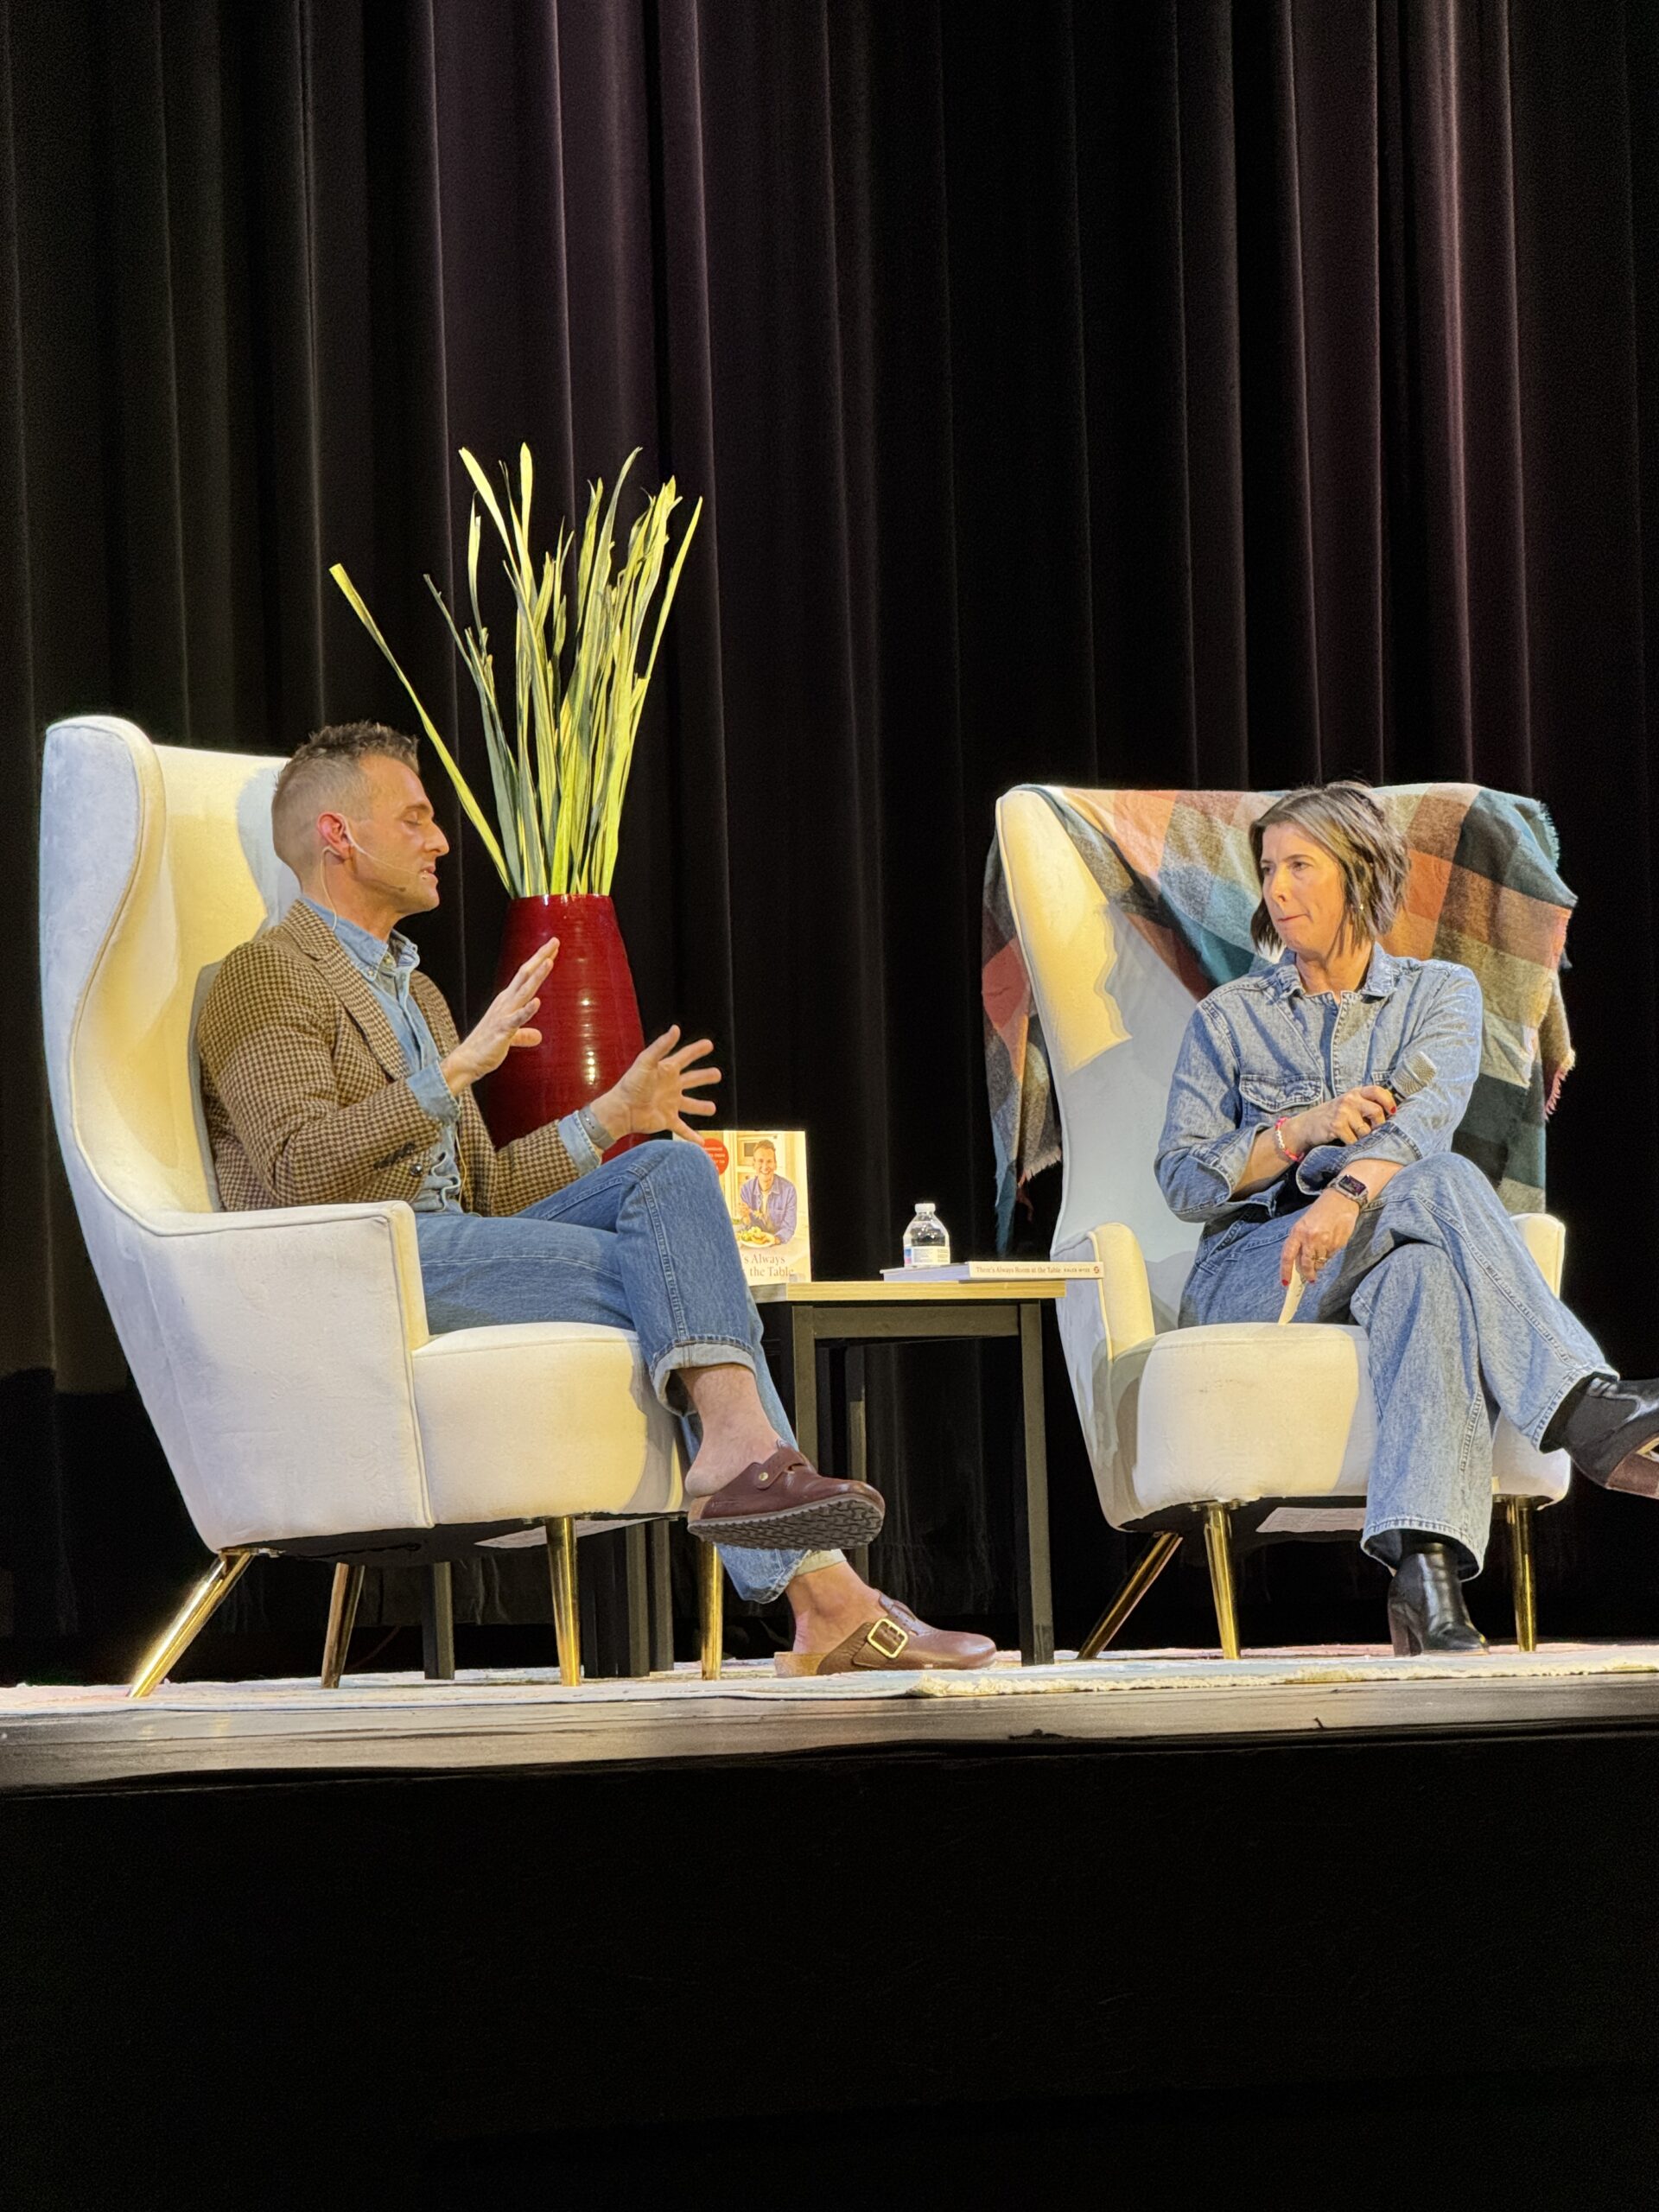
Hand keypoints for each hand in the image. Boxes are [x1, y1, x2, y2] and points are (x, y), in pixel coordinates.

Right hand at [441, 939, 558, 1090]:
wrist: (467, 1060)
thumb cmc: (487, 1046)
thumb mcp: (510, 1038)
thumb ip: (524, 1035)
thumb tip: (537, 1036)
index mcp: (508, 1001)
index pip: (526, 975)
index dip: (540, 960)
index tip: (553, 947)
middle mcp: (506, 1003)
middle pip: (526, 975)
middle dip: (540, 958)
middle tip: (554, 941)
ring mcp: (504, 1015)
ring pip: (523, 992)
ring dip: (536, 977)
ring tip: (549, 962)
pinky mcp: (502, 1031)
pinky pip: (517, 1019)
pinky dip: (527, 1010)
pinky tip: (537, 1002)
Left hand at [592, 1026, 720, 1142]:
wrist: (622, 1110)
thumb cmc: (632, 1084)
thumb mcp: (646, 1061)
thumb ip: (661, 1046)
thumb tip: (676, 1029)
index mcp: (667, 1070)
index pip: (685, 1057)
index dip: (697, 1050)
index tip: (709, 1045)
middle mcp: (671, 1086)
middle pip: (692, 1079)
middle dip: (704, 1077)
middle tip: (717, 1074)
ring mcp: (670, 1104)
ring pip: (690, 1105)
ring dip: (701, 1106)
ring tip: (712, 1108)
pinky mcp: (667, 1120)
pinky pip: (683, 1129)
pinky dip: (692, 1136)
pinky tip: (701, 1143)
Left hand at [1280, 1189, 1361, 1286]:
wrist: (1341, 1200)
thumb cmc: (1320, 1212)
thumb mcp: (1304, 1224)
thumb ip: (1300, 1242)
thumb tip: (1299, 1263)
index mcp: (1298, 1232)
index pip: (1287, 1256)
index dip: (1285, 1271)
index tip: (1286, 1282)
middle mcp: (1310, 1238)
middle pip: (1306, 1264)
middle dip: (1308, 1274)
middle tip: (1310, 1278)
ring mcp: (1325, 1241)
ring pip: (1320, 1262)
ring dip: (1320, 1263)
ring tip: (1322, 1252)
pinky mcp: (1338, 1243)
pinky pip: (1331, 1256)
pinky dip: (1329, 1255)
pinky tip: (1331, 1244)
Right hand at [1285, 1086, 1395, 1152]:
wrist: (1306, 1126)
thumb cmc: (1333, 1117)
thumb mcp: (1349, 1105)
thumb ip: (1366, 1105)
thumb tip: (1392, 1116)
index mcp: (1355, 1092)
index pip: (1378, 1091)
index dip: (1389, 1102)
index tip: (1392, 1113)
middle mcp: (1349, 1099)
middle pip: (1377, 1111)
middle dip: (1379, 1126)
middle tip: (1374, 1132)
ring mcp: (1343, 1112)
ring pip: (1366, 1130)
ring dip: (1363, 1138)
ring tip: (1355, 1137)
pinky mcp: (1336, 1125)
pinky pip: (1354, 1140)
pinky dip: (1352, 1145)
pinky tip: (1345, 1141)